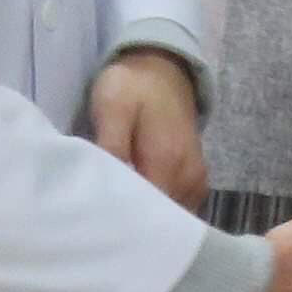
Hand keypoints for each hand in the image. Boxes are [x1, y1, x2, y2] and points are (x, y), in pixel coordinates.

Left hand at [92, 50, 209, 210]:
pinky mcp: (195, 179)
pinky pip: (177, 206)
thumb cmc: (132, 87)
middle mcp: (189, 178)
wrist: (163, 68)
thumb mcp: (113, 106)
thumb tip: (106, 185)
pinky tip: (135, 203)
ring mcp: (195, 181)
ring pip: (169, 215)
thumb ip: (112, 144)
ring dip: (145, 217)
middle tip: (99, 220)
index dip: (122, 219)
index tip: (96, 221)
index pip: (148, 213)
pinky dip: (157, 210)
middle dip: (132, 222)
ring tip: (114, 212)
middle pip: (160, 218)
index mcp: (168, 162)